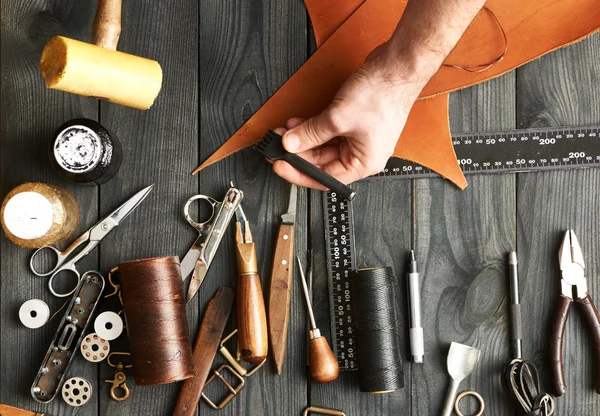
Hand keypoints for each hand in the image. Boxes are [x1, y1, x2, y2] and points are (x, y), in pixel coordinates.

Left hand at [272, 45, 426, 188]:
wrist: (396, 68)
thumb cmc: (383, 95)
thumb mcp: (338, 118)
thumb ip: (310, 133)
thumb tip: (290, 144)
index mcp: (363, 163)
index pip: (325, 178)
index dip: (300, 173)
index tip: (281, 166)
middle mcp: (362, 154)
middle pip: (322, 161)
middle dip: (298, 152)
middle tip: (277, 147)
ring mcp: (357, 138)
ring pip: (322, 145)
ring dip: (302, 138)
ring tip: (284, 133)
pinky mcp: (353, 123)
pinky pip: (327, 131)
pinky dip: (311, 128)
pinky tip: (297, 123)